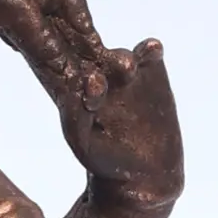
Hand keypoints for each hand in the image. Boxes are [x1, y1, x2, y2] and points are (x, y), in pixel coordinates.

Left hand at [45, 36, 183, 194]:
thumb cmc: (105, 157)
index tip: (75, 84)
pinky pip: (148, 55)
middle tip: (97, 75)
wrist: (143, 167)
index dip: (66, 71)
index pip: (63, 71)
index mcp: (72, 88)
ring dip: (122, 60)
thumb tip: (77, 90)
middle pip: (91, 58)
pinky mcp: (150, 68)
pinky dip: (150, 50)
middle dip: (92, 60)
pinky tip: (154, 50)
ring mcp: (123, 69)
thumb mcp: (83, 141)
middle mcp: (96, 72)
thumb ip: (75, 118)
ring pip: (120, 57)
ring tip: (128, 69)